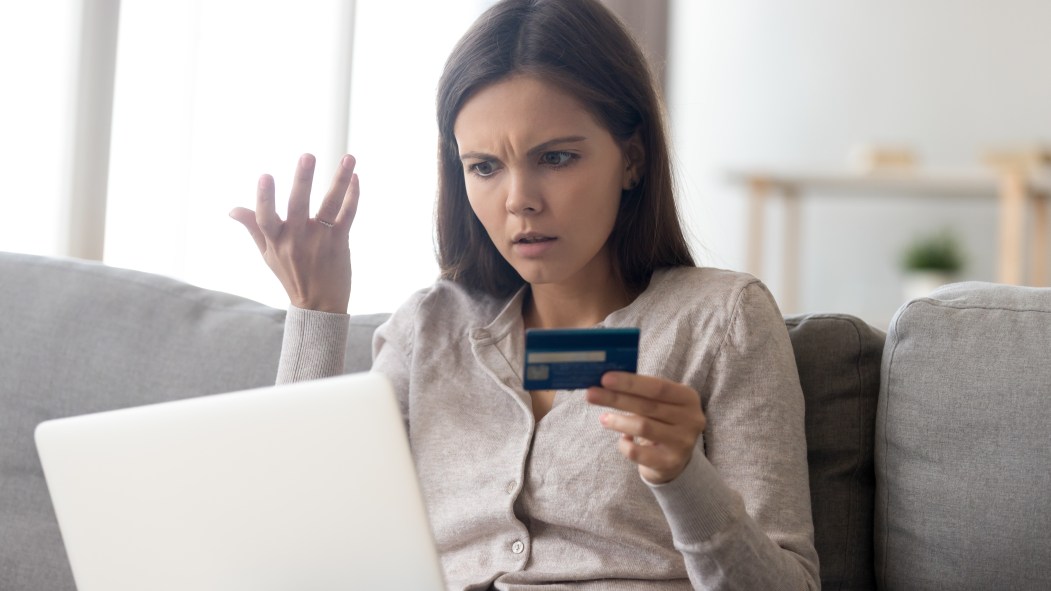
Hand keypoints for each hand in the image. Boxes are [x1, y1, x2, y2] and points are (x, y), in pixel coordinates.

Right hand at [230, 153, 359, 312]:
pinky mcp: (340, 242)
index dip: (264, 198)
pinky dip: (353, 196)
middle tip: (308, 156)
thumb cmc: (292, 276)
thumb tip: (233, 209)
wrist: (319, 306)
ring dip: (340, 180)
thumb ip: (253, 228)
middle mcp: (297, 239)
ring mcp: (320, 240)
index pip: (265, 218)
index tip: (264, 176)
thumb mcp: (267, 254)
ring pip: (331, 205)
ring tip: (349, 157)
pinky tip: (355, 177)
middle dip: (303, 180)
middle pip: (298, 206)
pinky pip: (348, 215)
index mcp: (276, 241)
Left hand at [586, 372, 706, 484]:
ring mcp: (683, 442)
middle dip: (616, 399)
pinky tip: (622, 440)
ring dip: (618, 421)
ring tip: (603, 418)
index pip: (657, 387)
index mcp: (688, 397)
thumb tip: (607, 381)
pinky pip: (637, 452)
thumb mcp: (661, 404)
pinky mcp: (670, 462)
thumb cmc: (662, 422)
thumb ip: (642, 392)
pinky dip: (624, 444)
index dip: (630, 383)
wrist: (675, 459)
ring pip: (643, 427)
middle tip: (592, 394)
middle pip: (647, 406)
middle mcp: (691, 419)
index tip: (605, 378)